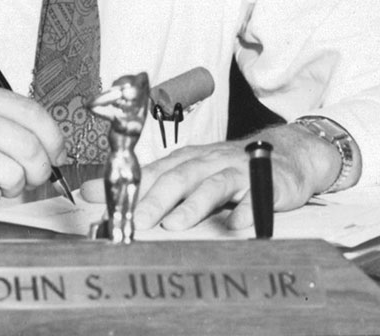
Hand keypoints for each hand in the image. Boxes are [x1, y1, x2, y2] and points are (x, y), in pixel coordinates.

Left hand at [79, 123, 340, 231]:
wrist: (285, 155)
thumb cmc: (228, 167)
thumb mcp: (189, 170)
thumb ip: (149, 182)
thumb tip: (94, 191)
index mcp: (187, 159)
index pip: (153, 171)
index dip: (128, 187)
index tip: (104, 203)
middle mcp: (208, 161)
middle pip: (178, 177)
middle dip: (155, 199)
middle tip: (137, 221)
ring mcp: (236, 170)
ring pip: (212, 184)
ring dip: (193, 205)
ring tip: (176, 224)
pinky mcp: (264, 183)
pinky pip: (254, 196)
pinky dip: (245, 210)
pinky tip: (236, 224)